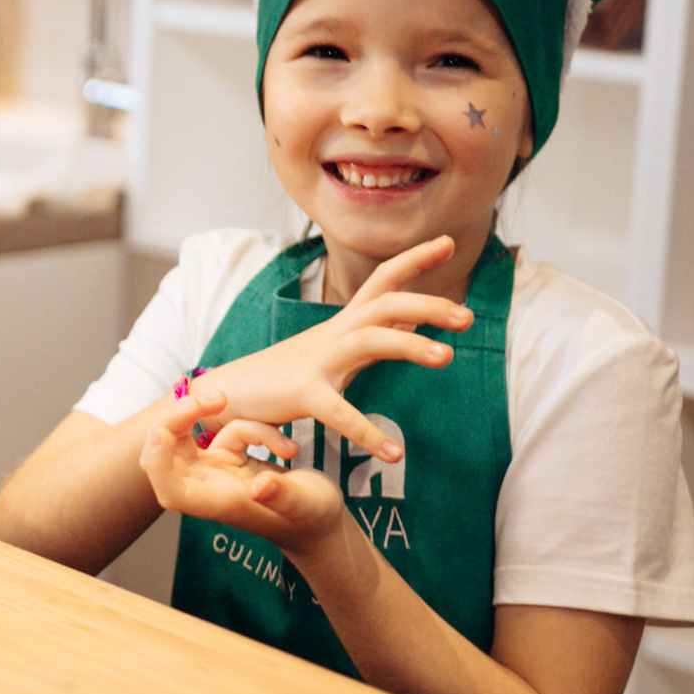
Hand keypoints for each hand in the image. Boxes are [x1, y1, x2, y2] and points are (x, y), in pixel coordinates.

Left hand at [140, 386, 347, 554]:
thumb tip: (260, 487)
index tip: (164, 432)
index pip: (170, 489)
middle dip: (174, 420)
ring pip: (185, 437)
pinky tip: (284, 445)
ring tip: (225, 399)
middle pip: (165, 455)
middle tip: (210, 398)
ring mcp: (216, 472)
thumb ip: (282, 496)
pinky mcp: (230, 458)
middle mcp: (210, 488)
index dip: (158, 461)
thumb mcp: (307, 504)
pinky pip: (226, 430)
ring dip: (201, 413)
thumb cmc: (314, 518)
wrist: (321, 519)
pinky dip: (251, 427)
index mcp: (219, 503)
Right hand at [195, 235, 473, 462]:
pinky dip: (367, 432)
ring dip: (410, 346)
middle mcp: (332, 334)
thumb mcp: (332, 350)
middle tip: (468, 317)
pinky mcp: (301, 394)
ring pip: (368, 340)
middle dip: (427, 304)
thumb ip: (372, 335)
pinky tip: (393, 453)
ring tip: (447, 357)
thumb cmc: (282, 376)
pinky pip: (339, 411)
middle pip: (384, 304)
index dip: (414, 259)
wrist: (226, 393)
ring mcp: (316, 361)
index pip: (382, 281)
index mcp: (342, 325)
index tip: (448, 240)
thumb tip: (412, 323)